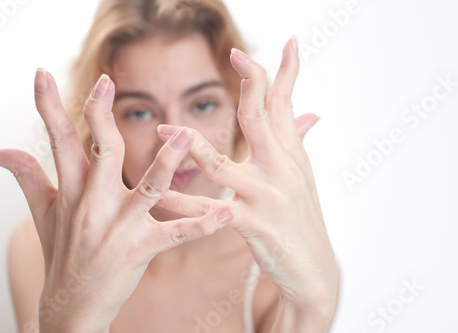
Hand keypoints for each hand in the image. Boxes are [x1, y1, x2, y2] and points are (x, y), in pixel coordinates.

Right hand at [0, 70, 234, 331]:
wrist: (71, 306)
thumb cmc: (62, 253)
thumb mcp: (41, 214)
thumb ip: (26, 176)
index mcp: (72, 192)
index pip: (58, 142)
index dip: (50, 107)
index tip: (43, 73)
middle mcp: (93, 205)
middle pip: (100, 154)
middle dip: (101, 118)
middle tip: (106, 84)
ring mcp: (119, 228)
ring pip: (147, 188)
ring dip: (167, 161)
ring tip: (185, 135)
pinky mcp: (141, 250)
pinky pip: (176, 234)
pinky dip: (203, 225)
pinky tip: (227, 213)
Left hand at [156, 37, 338, 325]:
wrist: (314, 269)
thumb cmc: (302, 218)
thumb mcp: (301, 175)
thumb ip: (297, 140)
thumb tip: (312, 112)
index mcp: (289, 155)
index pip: (286, 105)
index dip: (286, 72)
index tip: (287, 41)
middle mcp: (281, 169)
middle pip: (260, 120)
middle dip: (250, 85)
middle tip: (237, 55)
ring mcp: (268, 197)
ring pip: (223, 165)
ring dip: (192, 146)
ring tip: (166, 129)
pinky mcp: (255, 225)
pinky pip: (212, 212)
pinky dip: (185, 205)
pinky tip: (162, 198)